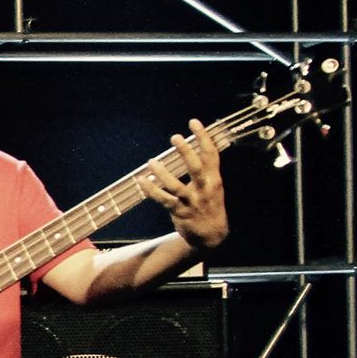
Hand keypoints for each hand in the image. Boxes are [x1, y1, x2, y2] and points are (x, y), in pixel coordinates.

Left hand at [140, 118, 228, 253]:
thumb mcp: (214, 187)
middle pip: (196, 167)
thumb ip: (206, 170)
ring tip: (151, 161)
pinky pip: (163, 200)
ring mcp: (192, 201)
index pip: (212, 154)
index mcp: (214, 179)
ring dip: (162, 173)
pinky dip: (151, 190)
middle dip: (186, 151)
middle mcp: (205, 189)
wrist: (211, 235)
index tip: (194, 122)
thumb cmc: (209, 206)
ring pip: (176, 185)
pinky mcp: (180, 212)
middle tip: (175, 137)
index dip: (203, 137)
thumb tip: (194, 148)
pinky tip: (142, 180)